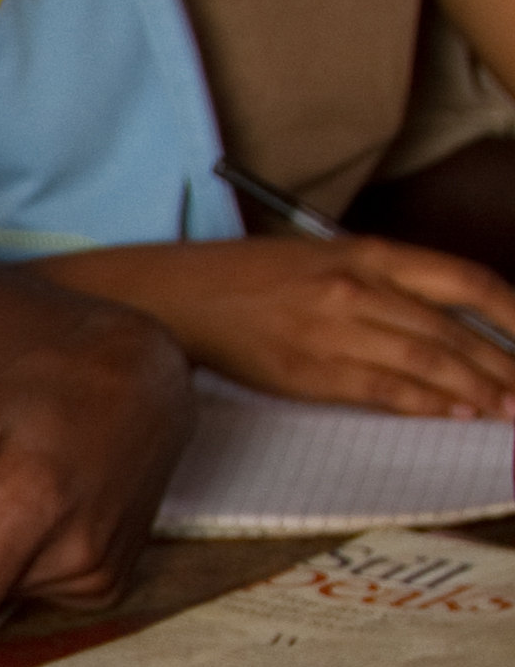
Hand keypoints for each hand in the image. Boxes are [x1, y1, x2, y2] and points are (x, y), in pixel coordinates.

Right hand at [156, 230, 514, 421]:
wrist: (183, 297)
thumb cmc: (255, 278)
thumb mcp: (329, 258)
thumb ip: (387, 283)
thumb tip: (449, 322)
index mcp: (368, 253)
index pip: (464, 281)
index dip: (511, 313)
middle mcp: (357, 287)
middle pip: (452, 330)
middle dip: (501, 365)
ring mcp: (333, 330)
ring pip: (425, 361)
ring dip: (474, 390)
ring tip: (507, 410)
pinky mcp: (309, 371)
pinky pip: (382, 389)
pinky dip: (425, 403)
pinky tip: (455, 414)